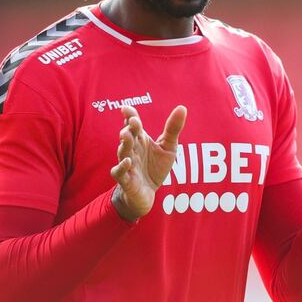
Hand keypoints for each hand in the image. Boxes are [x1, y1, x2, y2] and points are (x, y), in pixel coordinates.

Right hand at [110, 105, 187, 220]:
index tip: (126, 109)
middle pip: (128, 136)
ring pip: (122, 152)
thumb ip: (173, 128)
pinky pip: (119, 172)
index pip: (133, 125)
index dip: (130, 116)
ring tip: (126, 135)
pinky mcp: (126, 180)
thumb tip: (182, 107)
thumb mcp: (168, 147)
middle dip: (129, 128)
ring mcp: (127, 164)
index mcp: (140, 140)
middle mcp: (132, 150)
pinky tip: (128, 161)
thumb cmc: (156, 168)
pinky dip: (121, 166)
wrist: (147, 194)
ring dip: (124, 144)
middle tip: (133, 121)